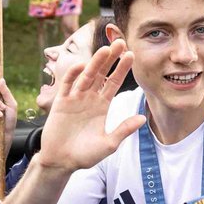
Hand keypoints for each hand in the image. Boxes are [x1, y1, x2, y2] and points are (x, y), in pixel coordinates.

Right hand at [36, 39, 144, 172]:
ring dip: (95, 63)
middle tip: (120, 41)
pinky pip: (67, 84)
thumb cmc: (85, 155)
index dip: (122, 69)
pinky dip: (73, 74)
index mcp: (102, 105)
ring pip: (86, 76)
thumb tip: (143, 119)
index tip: (131, 55)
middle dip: (110, 58)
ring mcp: (75, 98)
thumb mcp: (109, 144)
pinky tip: (82, 66)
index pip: (114, 82)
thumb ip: (123, 130)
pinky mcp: (61, 102)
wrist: (62, 162)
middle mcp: (89, 98)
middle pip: (101, 74)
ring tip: (105, 49)